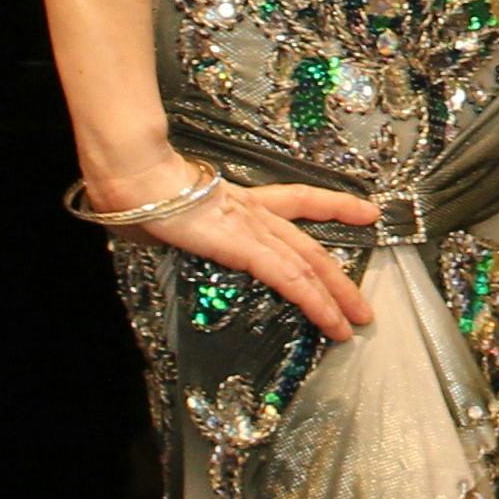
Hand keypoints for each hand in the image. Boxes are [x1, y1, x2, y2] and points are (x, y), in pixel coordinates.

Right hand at [101, 142, 381, 339]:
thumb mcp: (159, 217)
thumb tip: (149, 231)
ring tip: (359, 321)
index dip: (331, 205)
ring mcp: (255, 230)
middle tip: (363, 300)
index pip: (295, 200)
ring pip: (309, 265)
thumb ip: (168, 229)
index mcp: (237, 203)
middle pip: (309, 244)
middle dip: (340, 275)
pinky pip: (292, 280)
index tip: (364, 210)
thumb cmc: (135, 194)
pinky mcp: (249, 248)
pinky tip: (335, 321)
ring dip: (337, 296)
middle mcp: (254, 213)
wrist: (136, 176)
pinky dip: (317, 302)